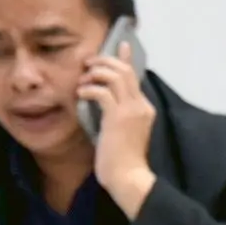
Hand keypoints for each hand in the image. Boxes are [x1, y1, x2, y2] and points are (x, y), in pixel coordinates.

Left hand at [77, 41, 156, 217]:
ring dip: (95, 73)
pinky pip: (101, 92)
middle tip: (88, 63)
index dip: (124, 59)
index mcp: (145, 109)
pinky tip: (80, 94)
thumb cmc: (123, 162)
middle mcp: (141, 105)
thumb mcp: (124, 133)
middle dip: (105, 61)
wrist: (128, 178)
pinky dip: (88, 89)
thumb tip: (103, 104)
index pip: (134, 77)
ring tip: (82, 80)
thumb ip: (117, 116)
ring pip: (115, 75)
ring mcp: (131, 110)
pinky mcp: (118, 117)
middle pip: (125, 70)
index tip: (120, 46)